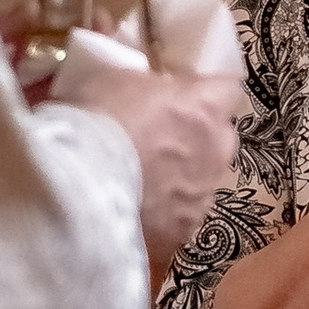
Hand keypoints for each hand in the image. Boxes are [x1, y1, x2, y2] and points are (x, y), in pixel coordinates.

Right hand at [52, 64, 243, 261]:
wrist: (79, 187)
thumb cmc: (97, 120)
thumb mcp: (117, 77)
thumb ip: (147, 82)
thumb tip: (152, 88)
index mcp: (205, 107)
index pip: (228, 89)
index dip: (207, 92)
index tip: (185, 94)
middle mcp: (217, 151)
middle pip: (221, 138)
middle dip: (199, 136)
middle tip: (163, 138)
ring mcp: (204, 195)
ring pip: (205, 180)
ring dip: (185, 177)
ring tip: (147, 181)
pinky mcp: (185, 231)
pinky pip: (183, 216)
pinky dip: (168, 213)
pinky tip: (140, 212)